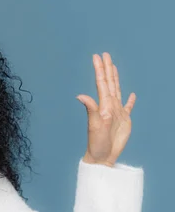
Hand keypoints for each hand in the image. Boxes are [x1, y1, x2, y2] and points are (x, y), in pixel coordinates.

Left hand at [76, 52, 135, 166]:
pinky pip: (128, 107)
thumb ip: (91, 109)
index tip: (98, 56)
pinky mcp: (124, 121)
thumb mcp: (94, 125)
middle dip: (107, 69)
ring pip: (118, 91)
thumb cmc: (96, 142)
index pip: (102, 83)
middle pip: (110, 83)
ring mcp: (117, 112)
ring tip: (114, 68)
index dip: (100, 69)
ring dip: (116, 79)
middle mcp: (110, 106)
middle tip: (105, 55)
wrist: (102, 156)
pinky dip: (130, 101)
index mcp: (103, 105)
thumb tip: (80, 95)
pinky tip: (131, 95)